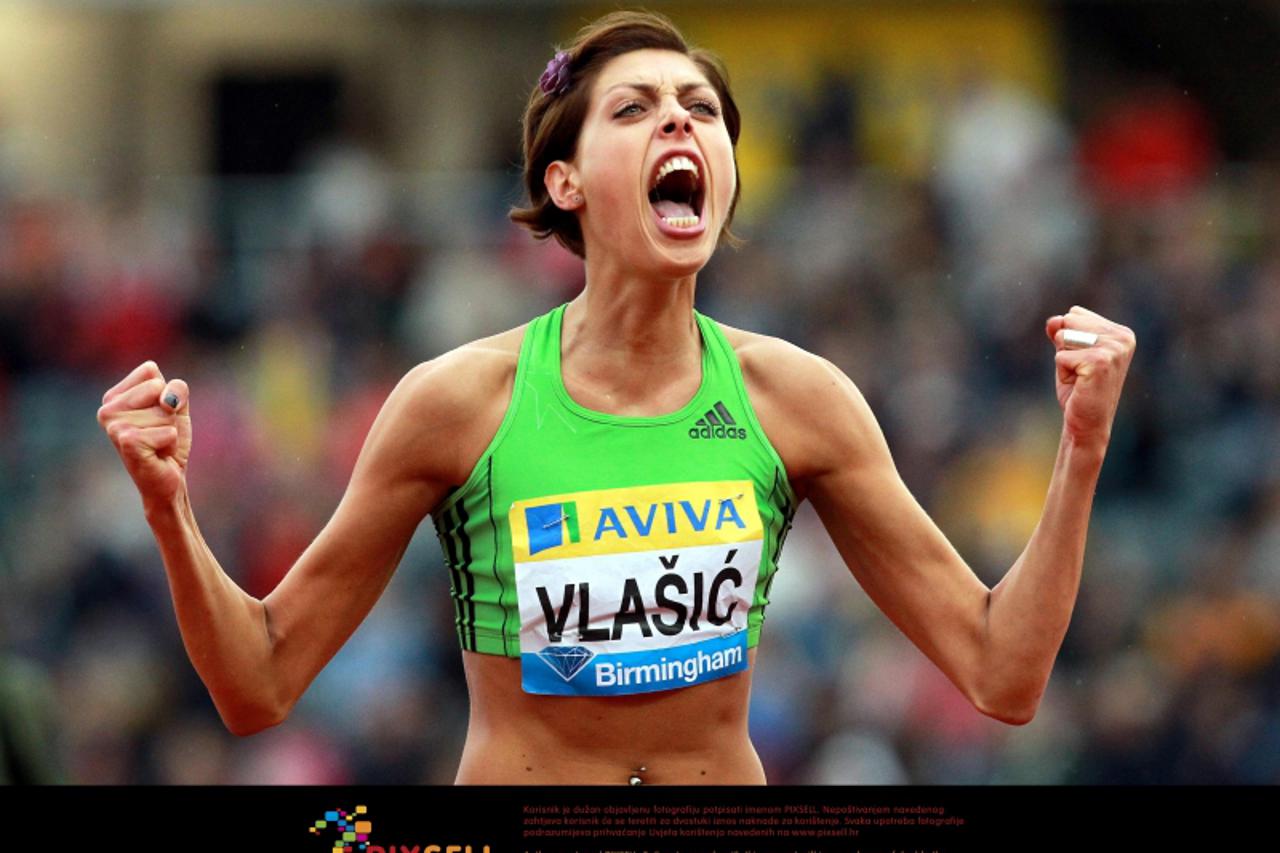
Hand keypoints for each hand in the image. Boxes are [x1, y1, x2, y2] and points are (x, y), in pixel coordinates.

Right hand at [97, 360, 191, 506]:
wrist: (166, 480)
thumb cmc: (168, 442)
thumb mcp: (177, 406)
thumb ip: (177, 388)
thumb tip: (166, 400)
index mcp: (113, 396)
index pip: (150, 370)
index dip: (165, 392)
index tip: (156, 415)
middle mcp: (106, 409)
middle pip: (158, 387)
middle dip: (169, 412)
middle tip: (158, 432)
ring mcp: (114, 426)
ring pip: (165, 411)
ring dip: (169, 430)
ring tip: (157, 444)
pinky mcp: (127, 442)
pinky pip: (168, 431)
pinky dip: (170, 443)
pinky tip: (157, 454)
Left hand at [1045, 306, 1136, 449]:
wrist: (1087, 423)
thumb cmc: (1079, 389)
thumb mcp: (1068, 354)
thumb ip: (1061, 332)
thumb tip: (1053, 320)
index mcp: (1121, 332)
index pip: (1075, 314)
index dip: (1068, 339)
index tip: (1082, 361)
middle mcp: (1122, 337)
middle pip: (1068, 321)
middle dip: (1064, 347)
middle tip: (1079, 371)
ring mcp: (1114, 349)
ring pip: (1063, 336)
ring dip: (1063, 360)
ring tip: (1079, 377)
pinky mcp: (1100, 361)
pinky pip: (1061, 356)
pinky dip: (1062, 371)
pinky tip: (1079, 384)